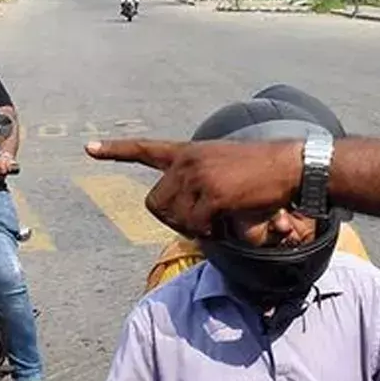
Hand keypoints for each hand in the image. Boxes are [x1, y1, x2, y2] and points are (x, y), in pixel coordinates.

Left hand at [85, 138, 300, 236]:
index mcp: (189, 152)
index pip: (145, 149)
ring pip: (175, 218)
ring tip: (225, 217)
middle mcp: (187, 161)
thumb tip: (189, 224)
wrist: (291, 166)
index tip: (89, 148)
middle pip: (156, 203)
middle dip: (174, 219)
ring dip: (197, 227)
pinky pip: (197, 225)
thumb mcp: (224, 171)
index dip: (115, 150)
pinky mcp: (212, 193)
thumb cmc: (264, 174)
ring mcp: (198, 175)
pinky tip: (232, 220)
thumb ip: (200, 190)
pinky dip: (213, 232)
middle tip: (205, 221)